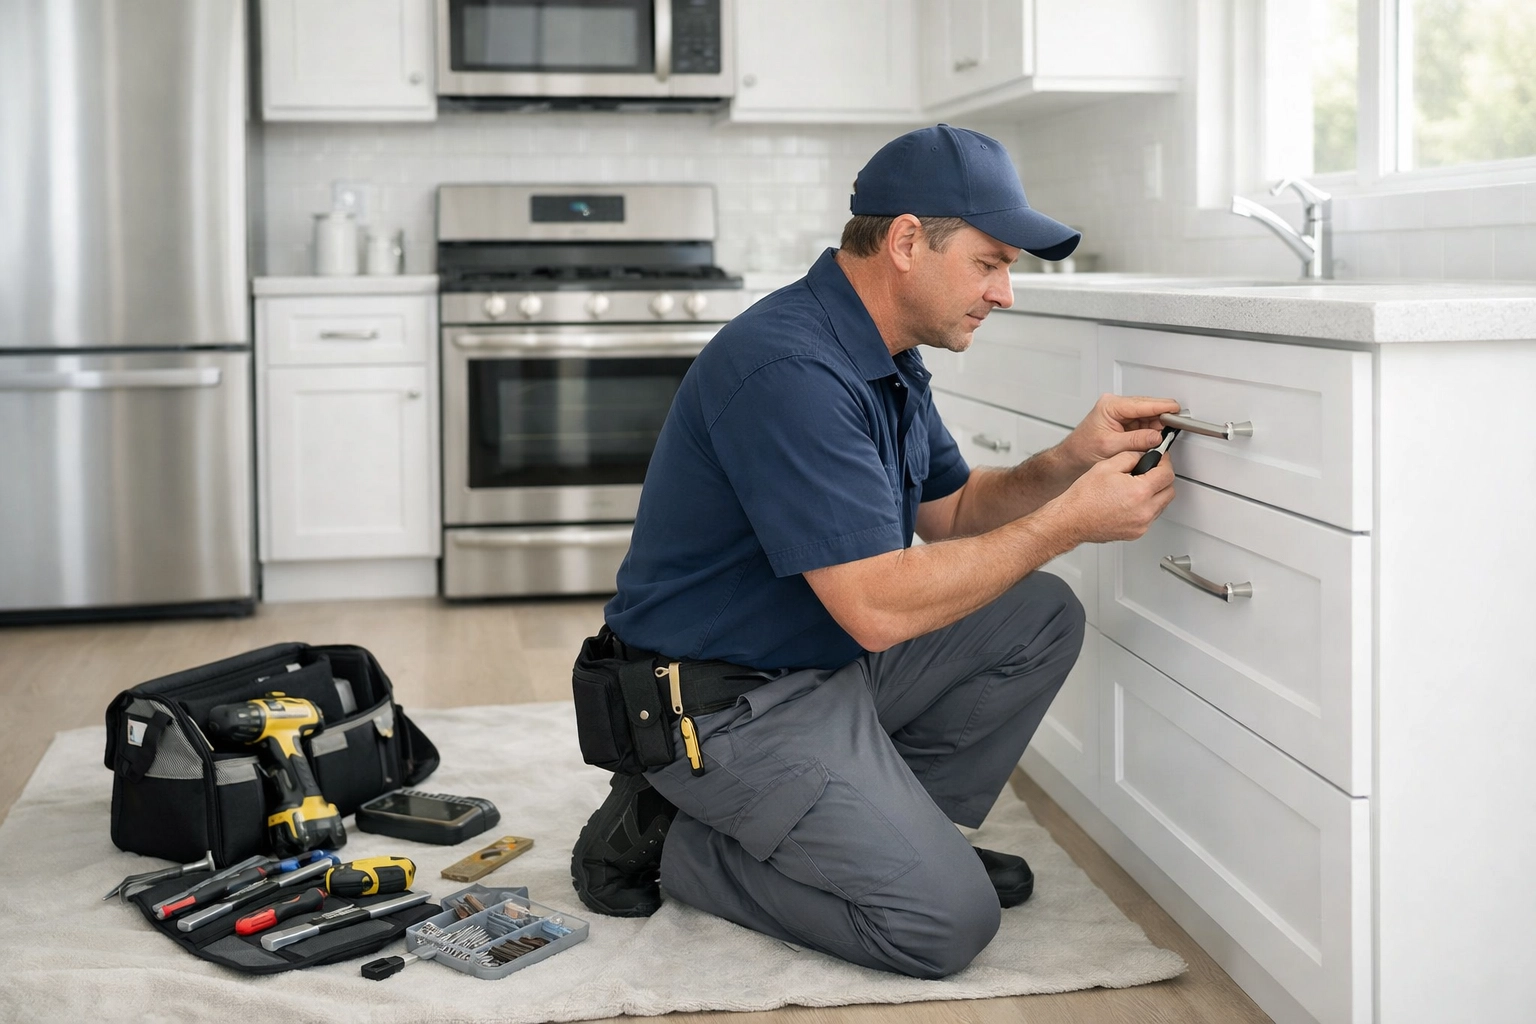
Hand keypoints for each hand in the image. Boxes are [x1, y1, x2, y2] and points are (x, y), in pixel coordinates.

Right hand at [1049, 450, 1175, 543]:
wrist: (1071, 520)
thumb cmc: (1084, 497)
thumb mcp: (1107, 465)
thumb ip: (1131, 456)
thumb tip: (1144, 455)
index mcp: (1139, 491)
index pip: (1167, 474)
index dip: (1164, 462)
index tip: (1159, 459)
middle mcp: (1144, 511)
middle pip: (1169, 490)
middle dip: (1162, 479)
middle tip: (1150, 472)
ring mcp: (1141, 524)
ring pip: (1162, 505)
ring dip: (1156, 494)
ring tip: (1138, 487)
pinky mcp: (1136, 533)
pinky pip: (1150, 517)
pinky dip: (1146, 507)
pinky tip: (1131, 501)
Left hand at [1058, 394, 1181, 474]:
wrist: (1072, 457)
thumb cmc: (1083, 449)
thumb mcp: (1111, 446)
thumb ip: (1135, 440)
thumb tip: (1157, 437)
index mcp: (1110, 406)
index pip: (1142, 403)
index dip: (1161, 406)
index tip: (1176, 410)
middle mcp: (1116, 405)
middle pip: (1147, 407)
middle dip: (1161, 418)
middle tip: (1174, 429)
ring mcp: (1121, 413)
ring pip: (1148, 415)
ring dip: (1157, 426)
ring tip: (1162, 439)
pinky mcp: (1124, 422)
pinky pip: (1144, 423)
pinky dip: (1151, 431)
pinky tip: (1154, 439)